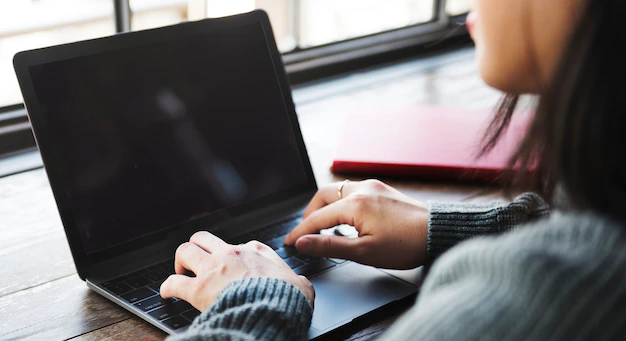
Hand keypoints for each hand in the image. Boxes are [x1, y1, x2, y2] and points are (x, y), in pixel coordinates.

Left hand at [160, 231, 314, 310]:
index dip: (233, 256)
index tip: (231, 266)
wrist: (274, 309)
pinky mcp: (199, 288)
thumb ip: (298, 281)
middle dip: (197, 247)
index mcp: (256, 251)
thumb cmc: (288, 298)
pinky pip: (173, 282)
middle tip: (197, 261)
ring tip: (180, 271)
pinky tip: (166, 292)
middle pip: (204, 237)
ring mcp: (213, 269)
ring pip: (185, 250)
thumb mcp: (301, 284)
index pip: (239, 245)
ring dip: (180, 261)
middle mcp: (231, 254)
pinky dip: (167, 287)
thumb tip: (302, 285)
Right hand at [284, 179, 427, 268]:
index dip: (300, 231)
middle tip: (305, 232)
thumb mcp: (364, 252)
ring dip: (325, 206)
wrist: (438, 232)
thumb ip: (330, 245)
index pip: (317, 218)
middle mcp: (361, 189)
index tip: (289, 242)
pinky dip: (340, 202)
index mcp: (355, 204)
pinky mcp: (382, 189)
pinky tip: (344, 218)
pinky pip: (352, 190)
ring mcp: (373, 186)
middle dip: (310, 213)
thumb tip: (303, 243)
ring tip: (322, 226)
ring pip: (337, 190)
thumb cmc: (406, 245)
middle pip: (323, 195)